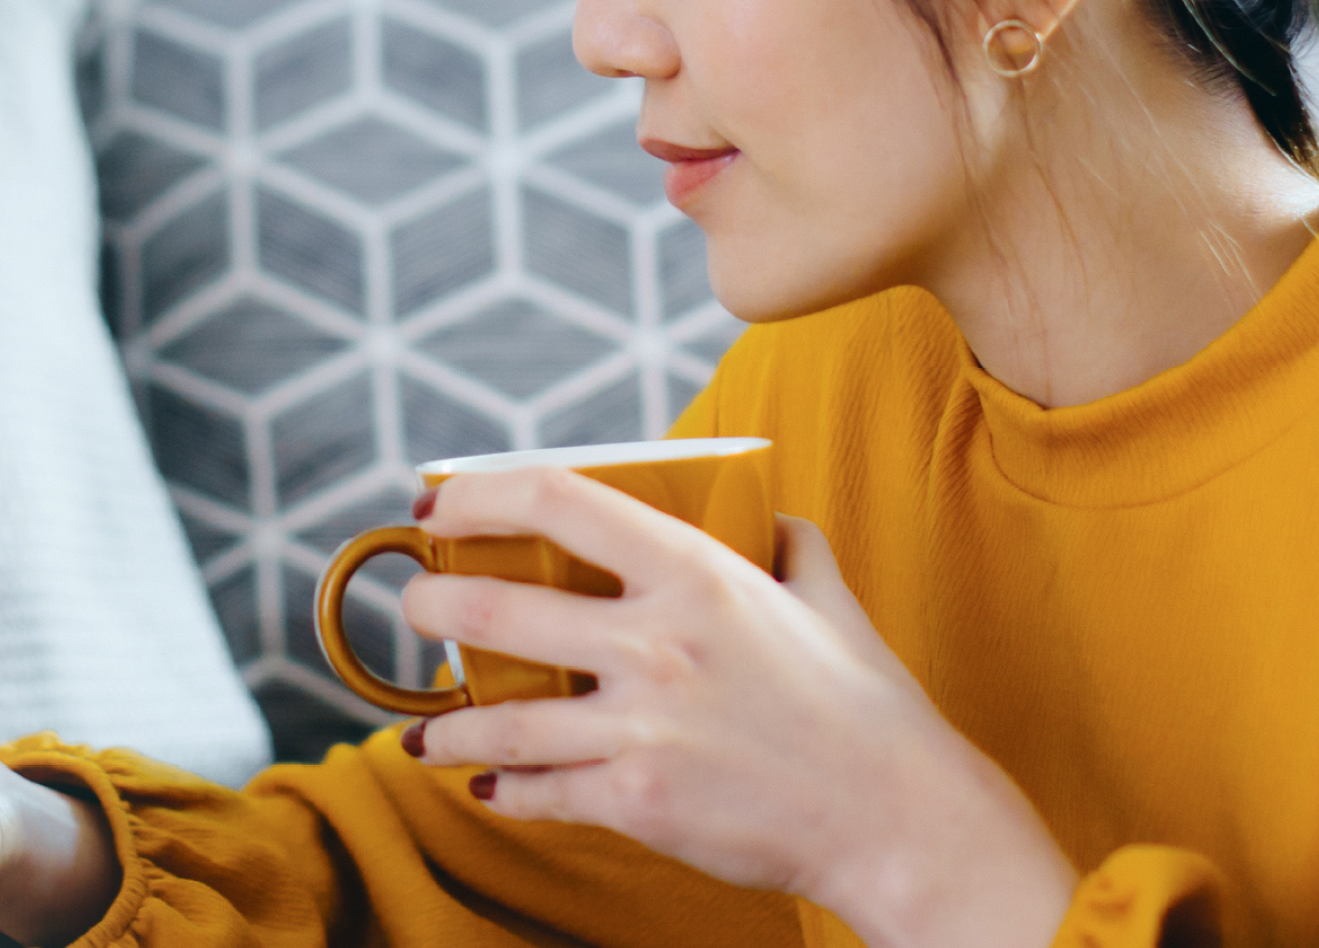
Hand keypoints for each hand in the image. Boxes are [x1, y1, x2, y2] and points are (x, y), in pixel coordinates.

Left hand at [402, 467, 1074, 947]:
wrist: (903, 822)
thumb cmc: (868, 709)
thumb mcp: (828, 598)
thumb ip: (786, 544)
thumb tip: (765, 513)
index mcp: (697, 575)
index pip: (555, 501)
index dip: (475, 496)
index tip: (435, 507)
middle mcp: (658, 643)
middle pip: (492, 608)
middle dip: (428, 607)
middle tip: (415, 608)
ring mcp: (642, 726)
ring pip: (494, 717)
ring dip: (442, 723)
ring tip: (423, 729)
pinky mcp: (635, 800)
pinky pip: (535, 788)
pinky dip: (500, 786)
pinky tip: (483, 780)